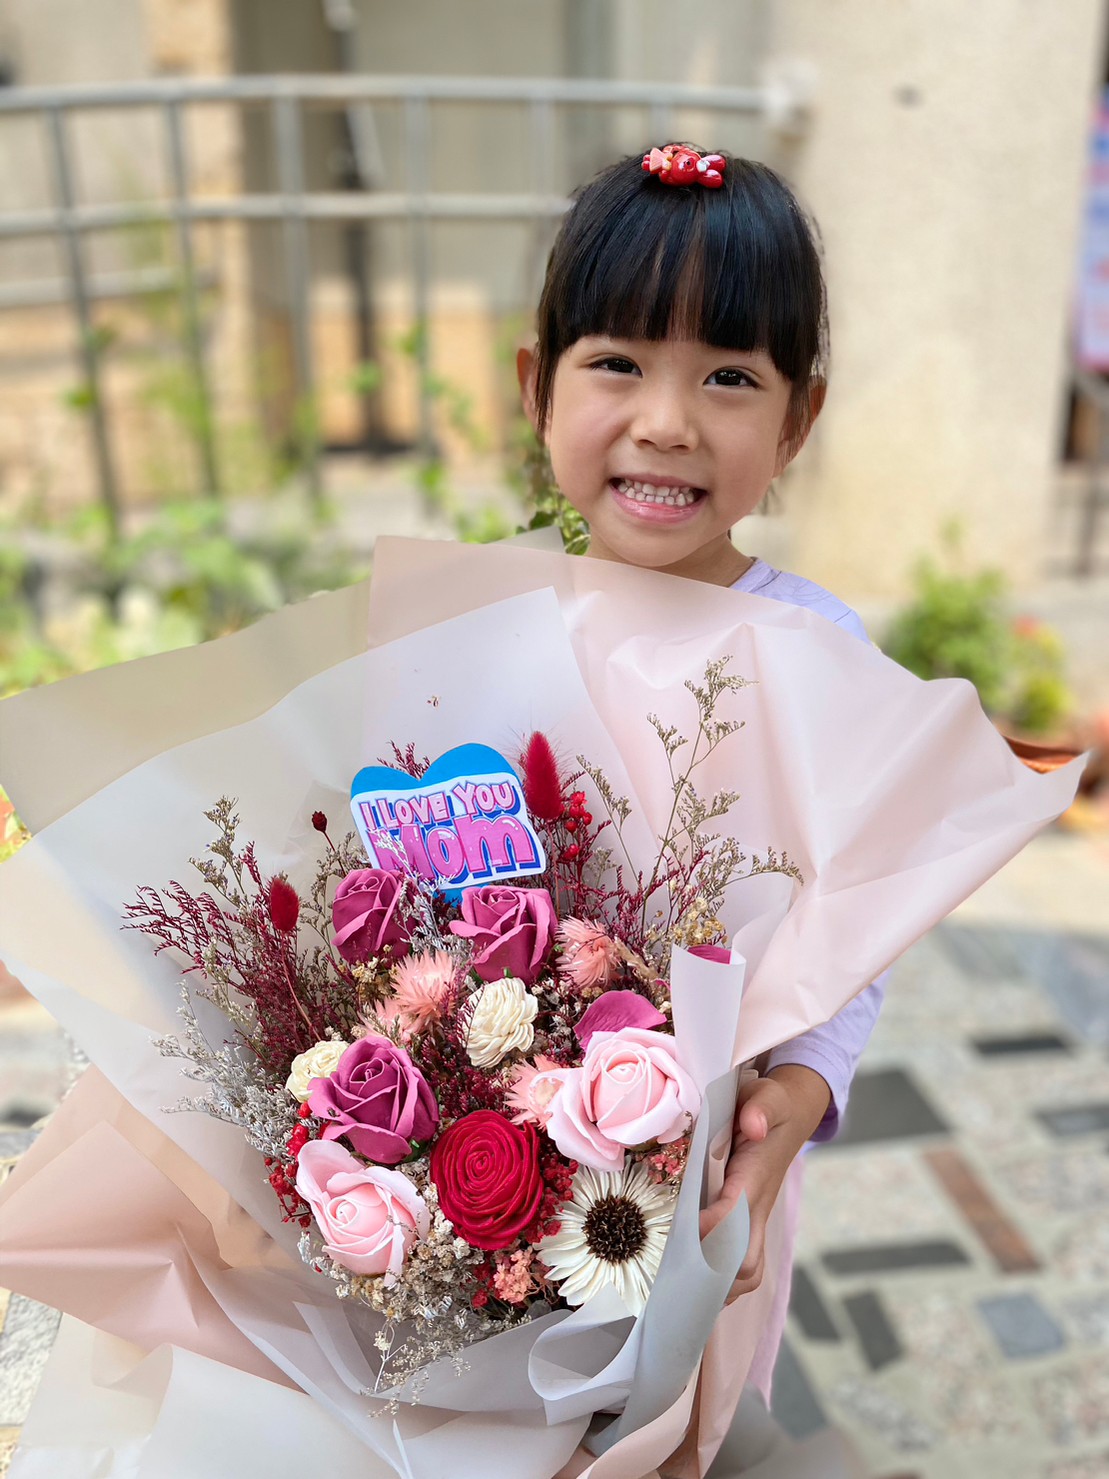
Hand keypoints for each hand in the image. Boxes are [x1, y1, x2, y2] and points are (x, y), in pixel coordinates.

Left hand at [699, 1065, 830, 1304]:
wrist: (792, 1113)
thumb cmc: (774, 1105)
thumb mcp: (769, 1097)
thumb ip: (761, 1108)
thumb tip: (753, 1125)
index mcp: (755, 1179)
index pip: (736, 1215)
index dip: (713, 1229)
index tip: (689, 1230)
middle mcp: (756, 1208)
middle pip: (747, 1263)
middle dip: (716, 1277)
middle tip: (675, 1278)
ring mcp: (752, 1218)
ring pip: (746, 1271)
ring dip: (718, 1286)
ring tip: (679, 1290)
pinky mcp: (746, 1219)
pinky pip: (738, 1262)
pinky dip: (719, 1278)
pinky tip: (690, 1279)